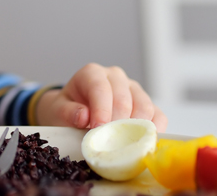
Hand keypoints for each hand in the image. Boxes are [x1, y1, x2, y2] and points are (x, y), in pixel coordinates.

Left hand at [37, 63, 166, 132]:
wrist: (74, 110)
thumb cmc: (67, 109)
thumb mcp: (58, 109)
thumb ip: (68, 112)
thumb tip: (84, 116)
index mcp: (92, 73)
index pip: (101, 88)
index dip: (101, 109)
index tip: (98, 128)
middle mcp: (115, 77)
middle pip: (125, 99)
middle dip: (117, 123)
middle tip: (110, 142)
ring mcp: (133, 89)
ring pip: (144, 106)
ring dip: (136, 128)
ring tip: (123, 143)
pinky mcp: (146, 103)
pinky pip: (158, 115)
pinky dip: (153, 130)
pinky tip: (144, 142)